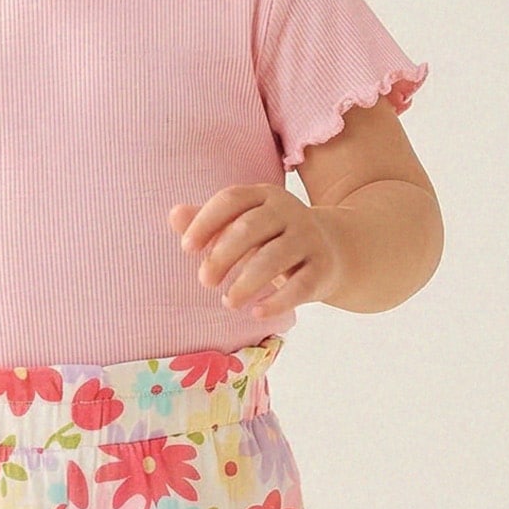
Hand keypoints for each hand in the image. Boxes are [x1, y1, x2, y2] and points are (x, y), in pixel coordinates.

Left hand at [169, 184, 341, 317]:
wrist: (334, 249)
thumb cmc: (273, 238)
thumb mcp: (243, 224)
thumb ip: (209, 221)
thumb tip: (174, 215)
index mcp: (264, 196)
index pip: (231, 200)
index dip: (206, 222)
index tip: (186, 248)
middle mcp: (289, 212)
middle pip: (249, 229)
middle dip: (222, 256)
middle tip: (204, 281)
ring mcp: (308, 239)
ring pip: (274, 258)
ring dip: (246, 282)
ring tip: (228, 302)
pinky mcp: (322, 268)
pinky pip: (300, 286)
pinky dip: (277, 301)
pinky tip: (256, 312)